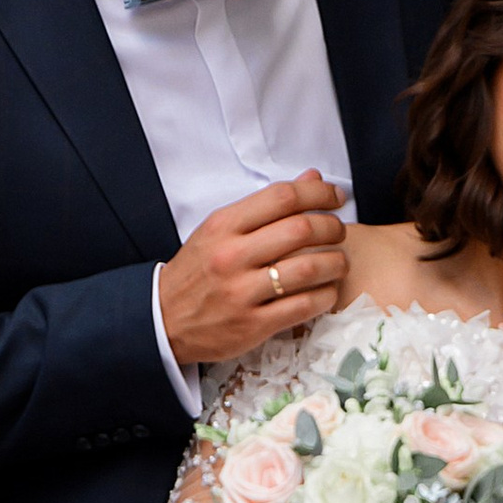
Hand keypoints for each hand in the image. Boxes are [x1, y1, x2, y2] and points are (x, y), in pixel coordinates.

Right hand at [159, 171, 348, 365]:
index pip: (283, 196)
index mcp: (224, 226)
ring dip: (336, 263)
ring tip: (339, 262)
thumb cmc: (198, 271)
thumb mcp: (221, 229)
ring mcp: (241, 292)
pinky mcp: (252, 325)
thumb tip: (312, 177)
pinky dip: (325, 295)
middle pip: (302, 230)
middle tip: (339, 231)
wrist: (163, 319)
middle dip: (333, 227)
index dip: (319, 192)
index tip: (335, 197)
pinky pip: (304, 306)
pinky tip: (327, 290)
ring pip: (308, 269)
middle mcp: (232, 256)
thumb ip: (266, 206)